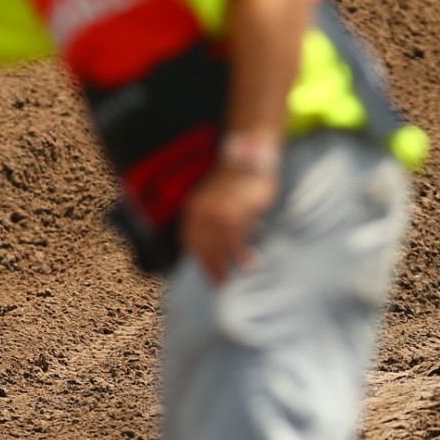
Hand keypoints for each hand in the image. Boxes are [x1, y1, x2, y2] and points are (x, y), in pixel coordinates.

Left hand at [179, 163, 278, 282]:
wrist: (248, 156)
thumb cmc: (233, 181)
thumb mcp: (213, 199)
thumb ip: (209, 219)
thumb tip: (212, 243)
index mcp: (195, 207)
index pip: (191, 240)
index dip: (198, 258)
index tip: (206, 272)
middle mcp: (204, 210)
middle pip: (204, 247)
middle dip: (210, 267)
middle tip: (219, 283)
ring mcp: (221, 211)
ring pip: (220, 245)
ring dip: (225, 263)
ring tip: (232, 277)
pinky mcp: (240, 211)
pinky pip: (239, 238)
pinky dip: (242, 253)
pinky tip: (248, 262)